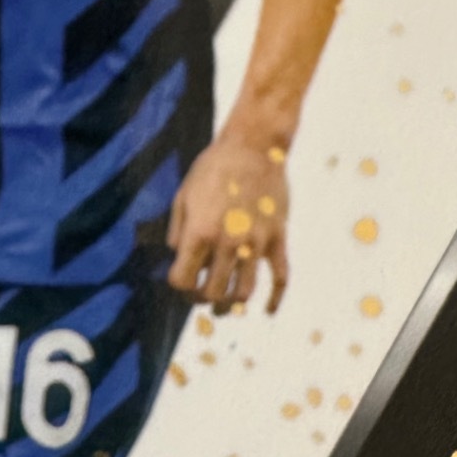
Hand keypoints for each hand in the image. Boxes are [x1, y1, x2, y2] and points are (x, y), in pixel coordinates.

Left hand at [166, 137, 289, 312]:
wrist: (253, 147)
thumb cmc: (213, 168)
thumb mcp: (183, 194)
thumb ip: (176, 229)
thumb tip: (176, 256)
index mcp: (199, 232)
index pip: (183, 279)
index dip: (179, 286)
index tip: (181, 282)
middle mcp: (227, 242)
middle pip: (212, 293)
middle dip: (202, 299)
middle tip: (201, 295)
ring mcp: (255, 242)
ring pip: (244, 292)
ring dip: (232, 305)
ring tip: (225, 306)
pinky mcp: (277, 238)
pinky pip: (280, 277)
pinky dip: (275, 299)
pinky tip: (267, 310)